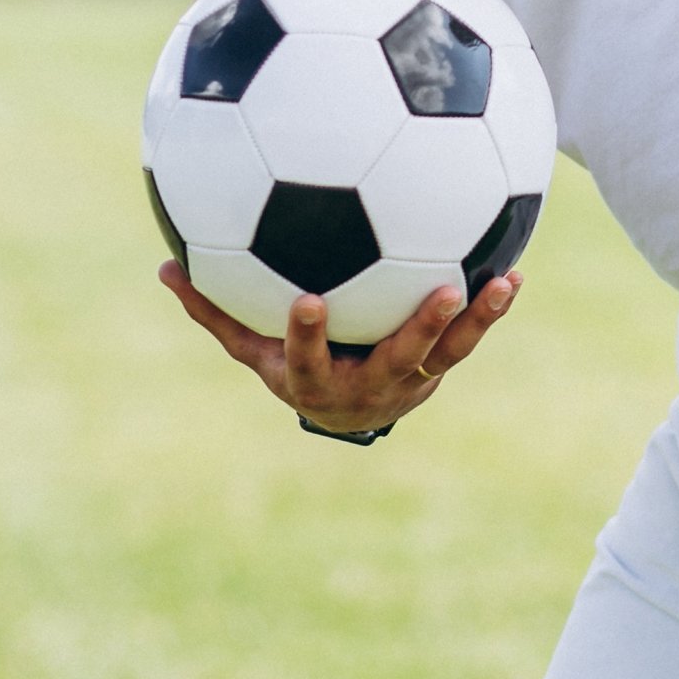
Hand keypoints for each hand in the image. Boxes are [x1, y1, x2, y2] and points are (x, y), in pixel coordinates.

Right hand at [159, 259, 521, 434]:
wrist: (344, 412)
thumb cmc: (292, 365)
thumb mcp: (251, 347)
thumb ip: (214, 310)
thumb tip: (164, 266)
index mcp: (316, 379)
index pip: (308, 360)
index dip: (308, 335)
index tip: (309, 300)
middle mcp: (368, 383)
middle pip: (397, 359)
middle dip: (418, 329)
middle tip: (442, 289)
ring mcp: (409, 378)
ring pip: (446, 352)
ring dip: (474, 320)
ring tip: (498, 283)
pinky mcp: (438, 366)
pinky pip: (468, 338)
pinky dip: (490, 309)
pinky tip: (514, 273)